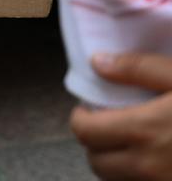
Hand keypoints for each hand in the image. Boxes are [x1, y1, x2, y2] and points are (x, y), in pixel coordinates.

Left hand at [71, 52, 171, 179]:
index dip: (81, 118)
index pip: (85, 133)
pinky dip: (135, 176)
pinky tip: (151, 158)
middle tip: (111, 125)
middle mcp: (148, 166)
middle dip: (97, 142)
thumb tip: (98, 63)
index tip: (90, 109)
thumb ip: (138, 68)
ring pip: (116, 179)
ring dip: (116, 163)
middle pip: (96, 162)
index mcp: (144, 130)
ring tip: (132, 142)